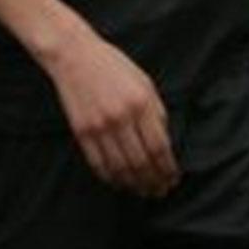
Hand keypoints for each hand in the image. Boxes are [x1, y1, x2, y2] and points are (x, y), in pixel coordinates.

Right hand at [44, 29, 179, 197]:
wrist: (76, 56)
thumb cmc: (114, 67)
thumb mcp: (145, 83)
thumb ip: (156, 112)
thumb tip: (164, 145)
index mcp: (141, 103)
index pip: (159, 147)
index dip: (167, 168)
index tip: (172, 179)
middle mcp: (121, 117)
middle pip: (141, 162)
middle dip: (153, 181)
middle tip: (160, 191)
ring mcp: (99, 126)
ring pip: (120, 168)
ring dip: (134, 185)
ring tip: (143, 191)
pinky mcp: (82, 132)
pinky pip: (98, 164)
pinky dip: (111, 178)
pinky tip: (120, 182)